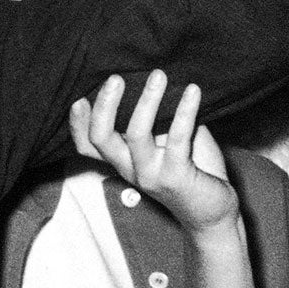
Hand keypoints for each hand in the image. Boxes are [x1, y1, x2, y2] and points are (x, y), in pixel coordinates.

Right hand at [69, 70, 236, 231]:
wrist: (212, 212)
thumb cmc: (191, 170)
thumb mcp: (166, 141)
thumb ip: (157, 118)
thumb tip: (158, 80)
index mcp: (122, 159)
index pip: (86, 145)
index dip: (76, 123)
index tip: (79, 96)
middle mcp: (129, 168)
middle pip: (100, 138)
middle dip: (104, 105)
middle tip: (116, 78)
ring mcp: (150, 174)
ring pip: (135, 134)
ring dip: (147, 100)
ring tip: (159, 75)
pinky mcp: (176, 176)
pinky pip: (177, 138)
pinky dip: (184, 110)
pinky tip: (193, 91)